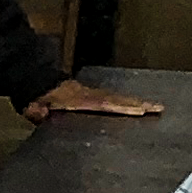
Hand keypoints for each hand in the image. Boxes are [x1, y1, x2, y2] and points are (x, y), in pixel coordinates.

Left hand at [23, 76, 164, 120]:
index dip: (121, 106)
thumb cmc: (35, 96)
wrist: (32, 80)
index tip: (140, 109)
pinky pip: (111, 97)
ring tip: (154, 107)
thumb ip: (37, 110)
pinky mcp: (90, 94)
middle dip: (138, 104)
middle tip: (159, 108)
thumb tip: (39, 112)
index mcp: (77, 99)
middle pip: (116, 99)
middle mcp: (88, 94)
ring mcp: (90, 93)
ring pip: (116, 97)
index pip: (103, 103)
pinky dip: (124, 101)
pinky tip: (134, 105)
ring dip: (135, 101)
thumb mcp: (33, 105)